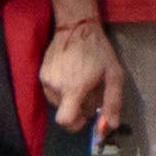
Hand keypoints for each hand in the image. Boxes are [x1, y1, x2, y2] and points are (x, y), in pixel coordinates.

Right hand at [39, 21, 122, 142]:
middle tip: (90, 93)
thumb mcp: (114, 77)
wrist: (77, 28)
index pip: (65, 120)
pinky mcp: (41, 73)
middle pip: (63, 112)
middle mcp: (55, 87)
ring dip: (69, 99)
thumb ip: (112, 104)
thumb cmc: (99, 52)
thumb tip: (109, 127)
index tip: (86, 118)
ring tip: (80, 82)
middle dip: (77, 109)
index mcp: (73, 89)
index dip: (75, 125)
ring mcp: (45, 80)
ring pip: (56, 102)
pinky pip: (51, 91)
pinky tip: (71, 75)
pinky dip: (61, 90)